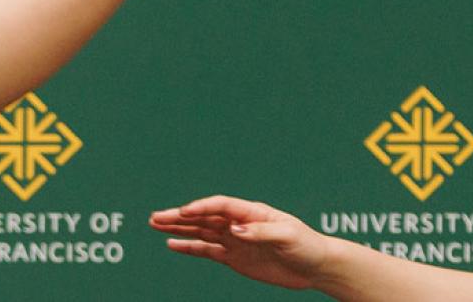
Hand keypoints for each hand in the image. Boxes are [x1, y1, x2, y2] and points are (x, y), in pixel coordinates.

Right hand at [150, 196, 341, 289]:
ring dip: (179, 228)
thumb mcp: (288, 236)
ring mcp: (235, 240)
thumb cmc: (308, 245)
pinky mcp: (235, 257)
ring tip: (155, 224)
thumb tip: (236, 230)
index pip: (221, 206)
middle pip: (204, 216)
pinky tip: (172, 244)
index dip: (201, 208)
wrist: (316, 266)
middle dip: (179, 216)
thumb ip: (260, 232)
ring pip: (201, 231)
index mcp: (253, 212)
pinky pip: (207, 250)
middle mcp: (240, 223)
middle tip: (156, 217)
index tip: (184, 212)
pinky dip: (189, 247)